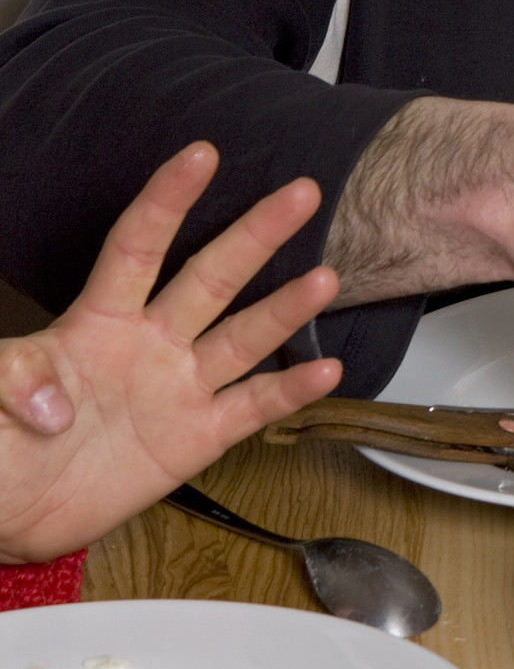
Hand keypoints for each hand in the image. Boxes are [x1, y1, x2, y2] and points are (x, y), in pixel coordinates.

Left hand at [0, 144, 342, 563]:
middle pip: (211, 277)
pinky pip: (251, 408)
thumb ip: (16, 379)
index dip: (168, 199)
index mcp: (98, 319)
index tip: (201, 155)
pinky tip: (326, 370)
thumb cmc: (2, 443)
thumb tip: (57, 401)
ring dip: (285, 309)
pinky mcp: (195, 438)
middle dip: (256, 234)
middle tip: (301, 194)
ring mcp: (178, 388)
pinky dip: (290, 391)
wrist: (14, 513)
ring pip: (243, 338)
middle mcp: (149, 343)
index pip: (138, 244)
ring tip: (325, 279)